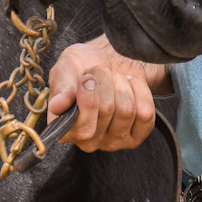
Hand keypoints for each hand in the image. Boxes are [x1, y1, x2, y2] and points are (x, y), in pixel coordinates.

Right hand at [45, 36, 166, 150]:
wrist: (107, 60)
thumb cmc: (82, 66)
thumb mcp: (66, 68)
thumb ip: (61, 86)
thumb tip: (56, 106)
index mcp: (65, 129)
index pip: (84, 128)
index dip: (88, 98)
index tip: (86, 78)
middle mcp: (88, 141)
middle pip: (106, 111)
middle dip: (105, 82)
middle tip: (99, 72)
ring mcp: (113, 141)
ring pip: (126, 111)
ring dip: (121, 85)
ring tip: (114, 79)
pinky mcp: (136, 137)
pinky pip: (146, 115)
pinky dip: (141, 93)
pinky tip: (130, 86)